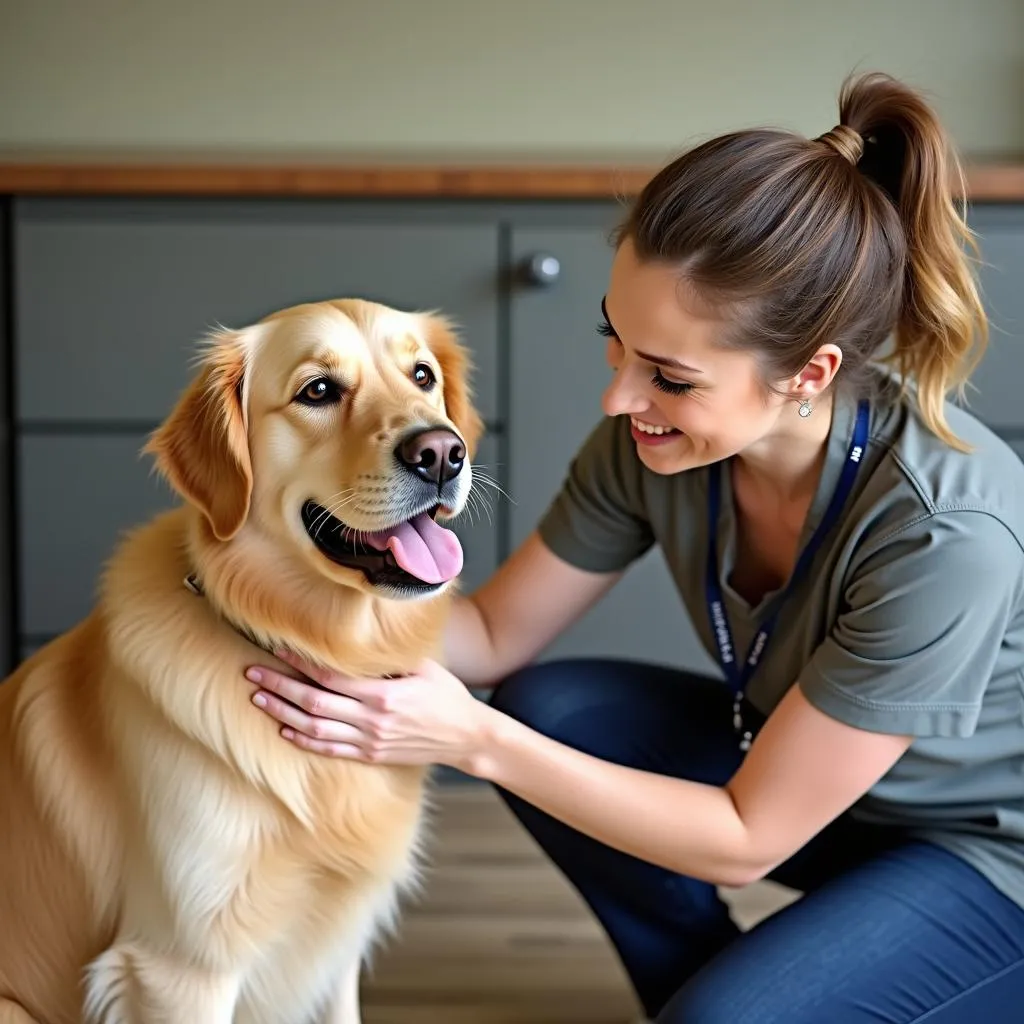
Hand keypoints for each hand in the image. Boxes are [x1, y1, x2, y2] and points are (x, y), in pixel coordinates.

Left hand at [244, 651, 493, 772]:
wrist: (466, 737)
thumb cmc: (447, 696)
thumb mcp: (425, 667)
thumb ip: (390, 659)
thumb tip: (361, 637)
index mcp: (384, 694)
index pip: (330, 677)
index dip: (301, 664)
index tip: (277, 650)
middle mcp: (372, 720)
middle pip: (313, 703)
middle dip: (279, 686)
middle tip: (251, 672)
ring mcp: (369, 741)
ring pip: (314, 729)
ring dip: (282, 713)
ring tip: (258, 697)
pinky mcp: (370, 756)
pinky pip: (329, 750)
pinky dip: (303, 741)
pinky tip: (284, 730)